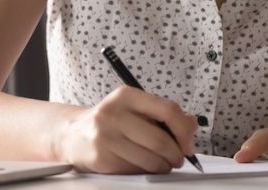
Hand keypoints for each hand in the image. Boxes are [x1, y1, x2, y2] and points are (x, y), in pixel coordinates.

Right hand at [56, 86, 197, 173]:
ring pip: (149, 159)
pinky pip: (135, 169)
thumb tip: (192, 124)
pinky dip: (146, 171)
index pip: (168, 110)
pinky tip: (144, 166)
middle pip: (160, 139)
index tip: (188, 143)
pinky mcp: (101, 157)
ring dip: (164, 166)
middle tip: (179, 158)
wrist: (75, 135)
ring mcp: (105, 136)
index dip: (184, 130)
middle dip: (176, 154)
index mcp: (127, 95)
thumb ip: (164, 114)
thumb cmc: (113, 121)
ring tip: (164, 164)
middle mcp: (114, 113)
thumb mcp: (136, 109)